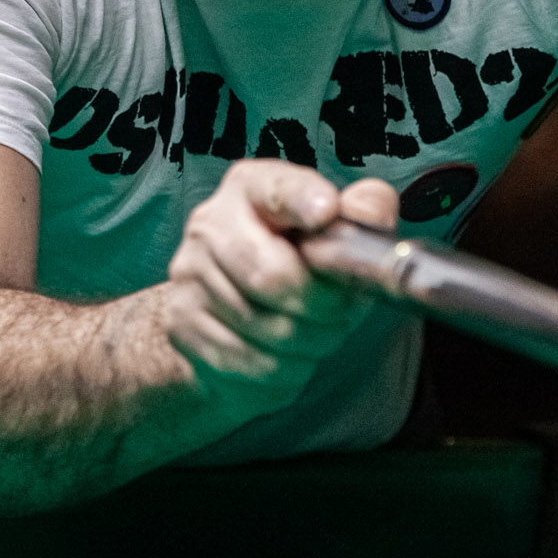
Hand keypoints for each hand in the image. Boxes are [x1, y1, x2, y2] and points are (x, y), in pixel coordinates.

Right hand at [149, 160, 400, 418]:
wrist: (228, 321)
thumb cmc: (295, 269)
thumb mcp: (335, 236)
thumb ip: (363, 213)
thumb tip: (374, 209)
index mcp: (252, 188)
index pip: (276, 188)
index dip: (303, 199)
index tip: (327, 212)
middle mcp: (210, 225)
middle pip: (275, 276)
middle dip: (325, 305)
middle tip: (342, 311)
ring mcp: (190, 277)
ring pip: (270, 329)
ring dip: (313, 341)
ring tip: (317, 331)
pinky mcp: (183, 326)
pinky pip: (254, 363)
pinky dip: (287, 368)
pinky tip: (289, 354)